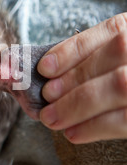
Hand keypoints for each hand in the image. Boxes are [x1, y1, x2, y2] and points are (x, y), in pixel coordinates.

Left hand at [37, 13, 126, 143]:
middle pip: (115, 57)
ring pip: (121, 86)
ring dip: (78, 105)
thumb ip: (99, 58)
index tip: (45, 67)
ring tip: (52, 119)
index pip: (113, 31)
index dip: (75, 48)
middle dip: (73, 79)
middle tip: (46, 100)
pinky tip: (74, 133)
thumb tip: (51, 75)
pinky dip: (96, 127)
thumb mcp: (126, 58)